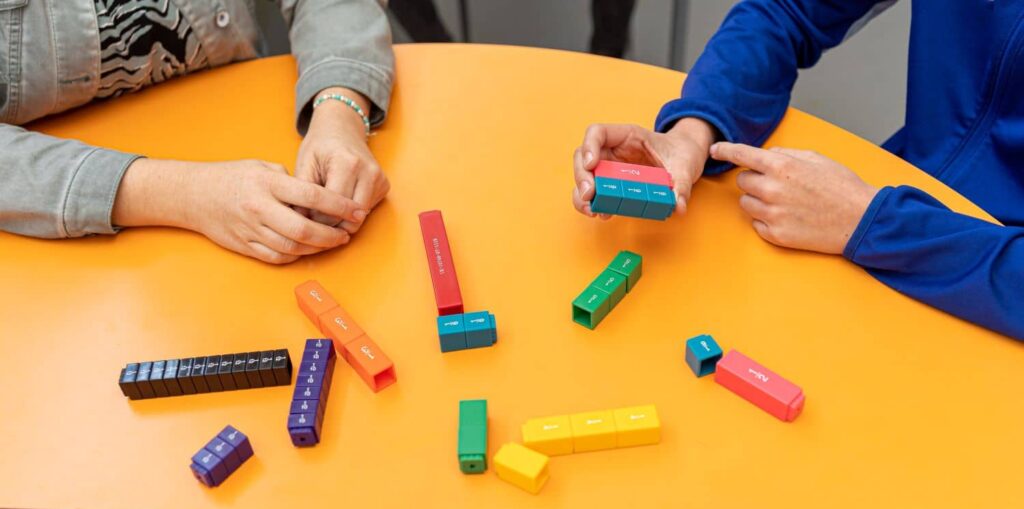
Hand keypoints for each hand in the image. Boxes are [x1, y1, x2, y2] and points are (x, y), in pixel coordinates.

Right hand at [112, 158, 365, 263]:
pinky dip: (296, 255)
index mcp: (267, 183)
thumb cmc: (232, 177)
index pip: (312, 195)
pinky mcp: (244, 246)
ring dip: (317, 248)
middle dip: (332, 235)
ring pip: (293, 247)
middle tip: (347, 233)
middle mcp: (259, 208)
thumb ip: (290, 180)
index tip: (356, 210)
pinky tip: (307, 249)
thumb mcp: (261, 166)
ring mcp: (251, 229)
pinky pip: (277, 256)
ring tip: (331, 241)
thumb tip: (318, 197)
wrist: (193, 194)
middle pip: (304, 229)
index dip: (339, 205)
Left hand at [294, 87, 388, 234]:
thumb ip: (302, 191)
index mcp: (347, 163)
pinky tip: (340, 202)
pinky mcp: (384, 186)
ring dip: (342, 221)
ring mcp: (380, 179)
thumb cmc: (320, 145)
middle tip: (314, 218)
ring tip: (325, 210)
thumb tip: (300, 219)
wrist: (342, 128)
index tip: (305, 215)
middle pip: (350, 218)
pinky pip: (367, 211)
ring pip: (360, 218)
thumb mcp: (304, 163)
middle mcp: (369, 172)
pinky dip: (352, 213)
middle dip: (330, 224)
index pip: (334, 208)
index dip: (316, 219)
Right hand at [572, 118, 715, 217]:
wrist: (684, 159)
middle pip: (583, 157)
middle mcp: (613, 151)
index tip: (592, 165)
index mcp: (628, 136)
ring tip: (592, 210)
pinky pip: (595, 193)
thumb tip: (678, 206)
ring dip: (582, 195)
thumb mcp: (685, 166)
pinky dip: (594, 204)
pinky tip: (601, 214)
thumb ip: (682, 185)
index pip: (597, 132)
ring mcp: (610, 168)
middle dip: (582, 177)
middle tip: (589, 195)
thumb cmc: (680, 153)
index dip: (589, 146)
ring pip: (585, 177)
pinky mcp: (612, 185)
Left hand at [710, 142, 878, 253]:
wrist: (861, 219)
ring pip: (746, 203)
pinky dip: (766, 220)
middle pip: (742, 181)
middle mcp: (772, 189)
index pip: (743, 155)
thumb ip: (787, 154)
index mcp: (782, 166)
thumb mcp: (816, 158)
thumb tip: (766, 154)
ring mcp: (772, 214)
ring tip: (785, 202)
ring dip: (758, 201)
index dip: (726, 150)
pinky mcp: (775, 235)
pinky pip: (756, 224)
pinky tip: (788, 217)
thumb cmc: (842, 186)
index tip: (715, 150)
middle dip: (754, 180)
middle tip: (776, 184)